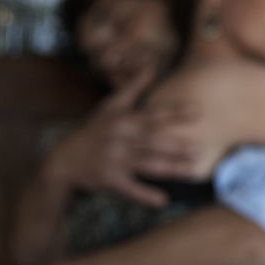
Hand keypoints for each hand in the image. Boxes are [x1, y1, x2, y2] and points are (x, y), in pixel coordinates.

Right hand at [47, 68, 198, 205]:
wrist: (64, 160)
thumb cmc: (94, 130)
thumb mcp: (110, 106)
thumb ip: (133, 87)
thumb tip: (151, 64)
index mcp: (122, 120)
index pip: (152, 115)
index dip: (174, 112)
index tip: (197, 111)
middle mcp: (119, 139)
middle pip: (152, 141)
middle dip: (176, 145)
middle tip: (200, 148)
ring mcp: (114, 160)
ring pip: (147, 164)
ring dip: (170, 168)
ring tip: (192, 170)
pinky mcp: (110, 180)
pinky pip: (131, 188)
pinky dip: (146, 195)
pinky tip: (163, 200)